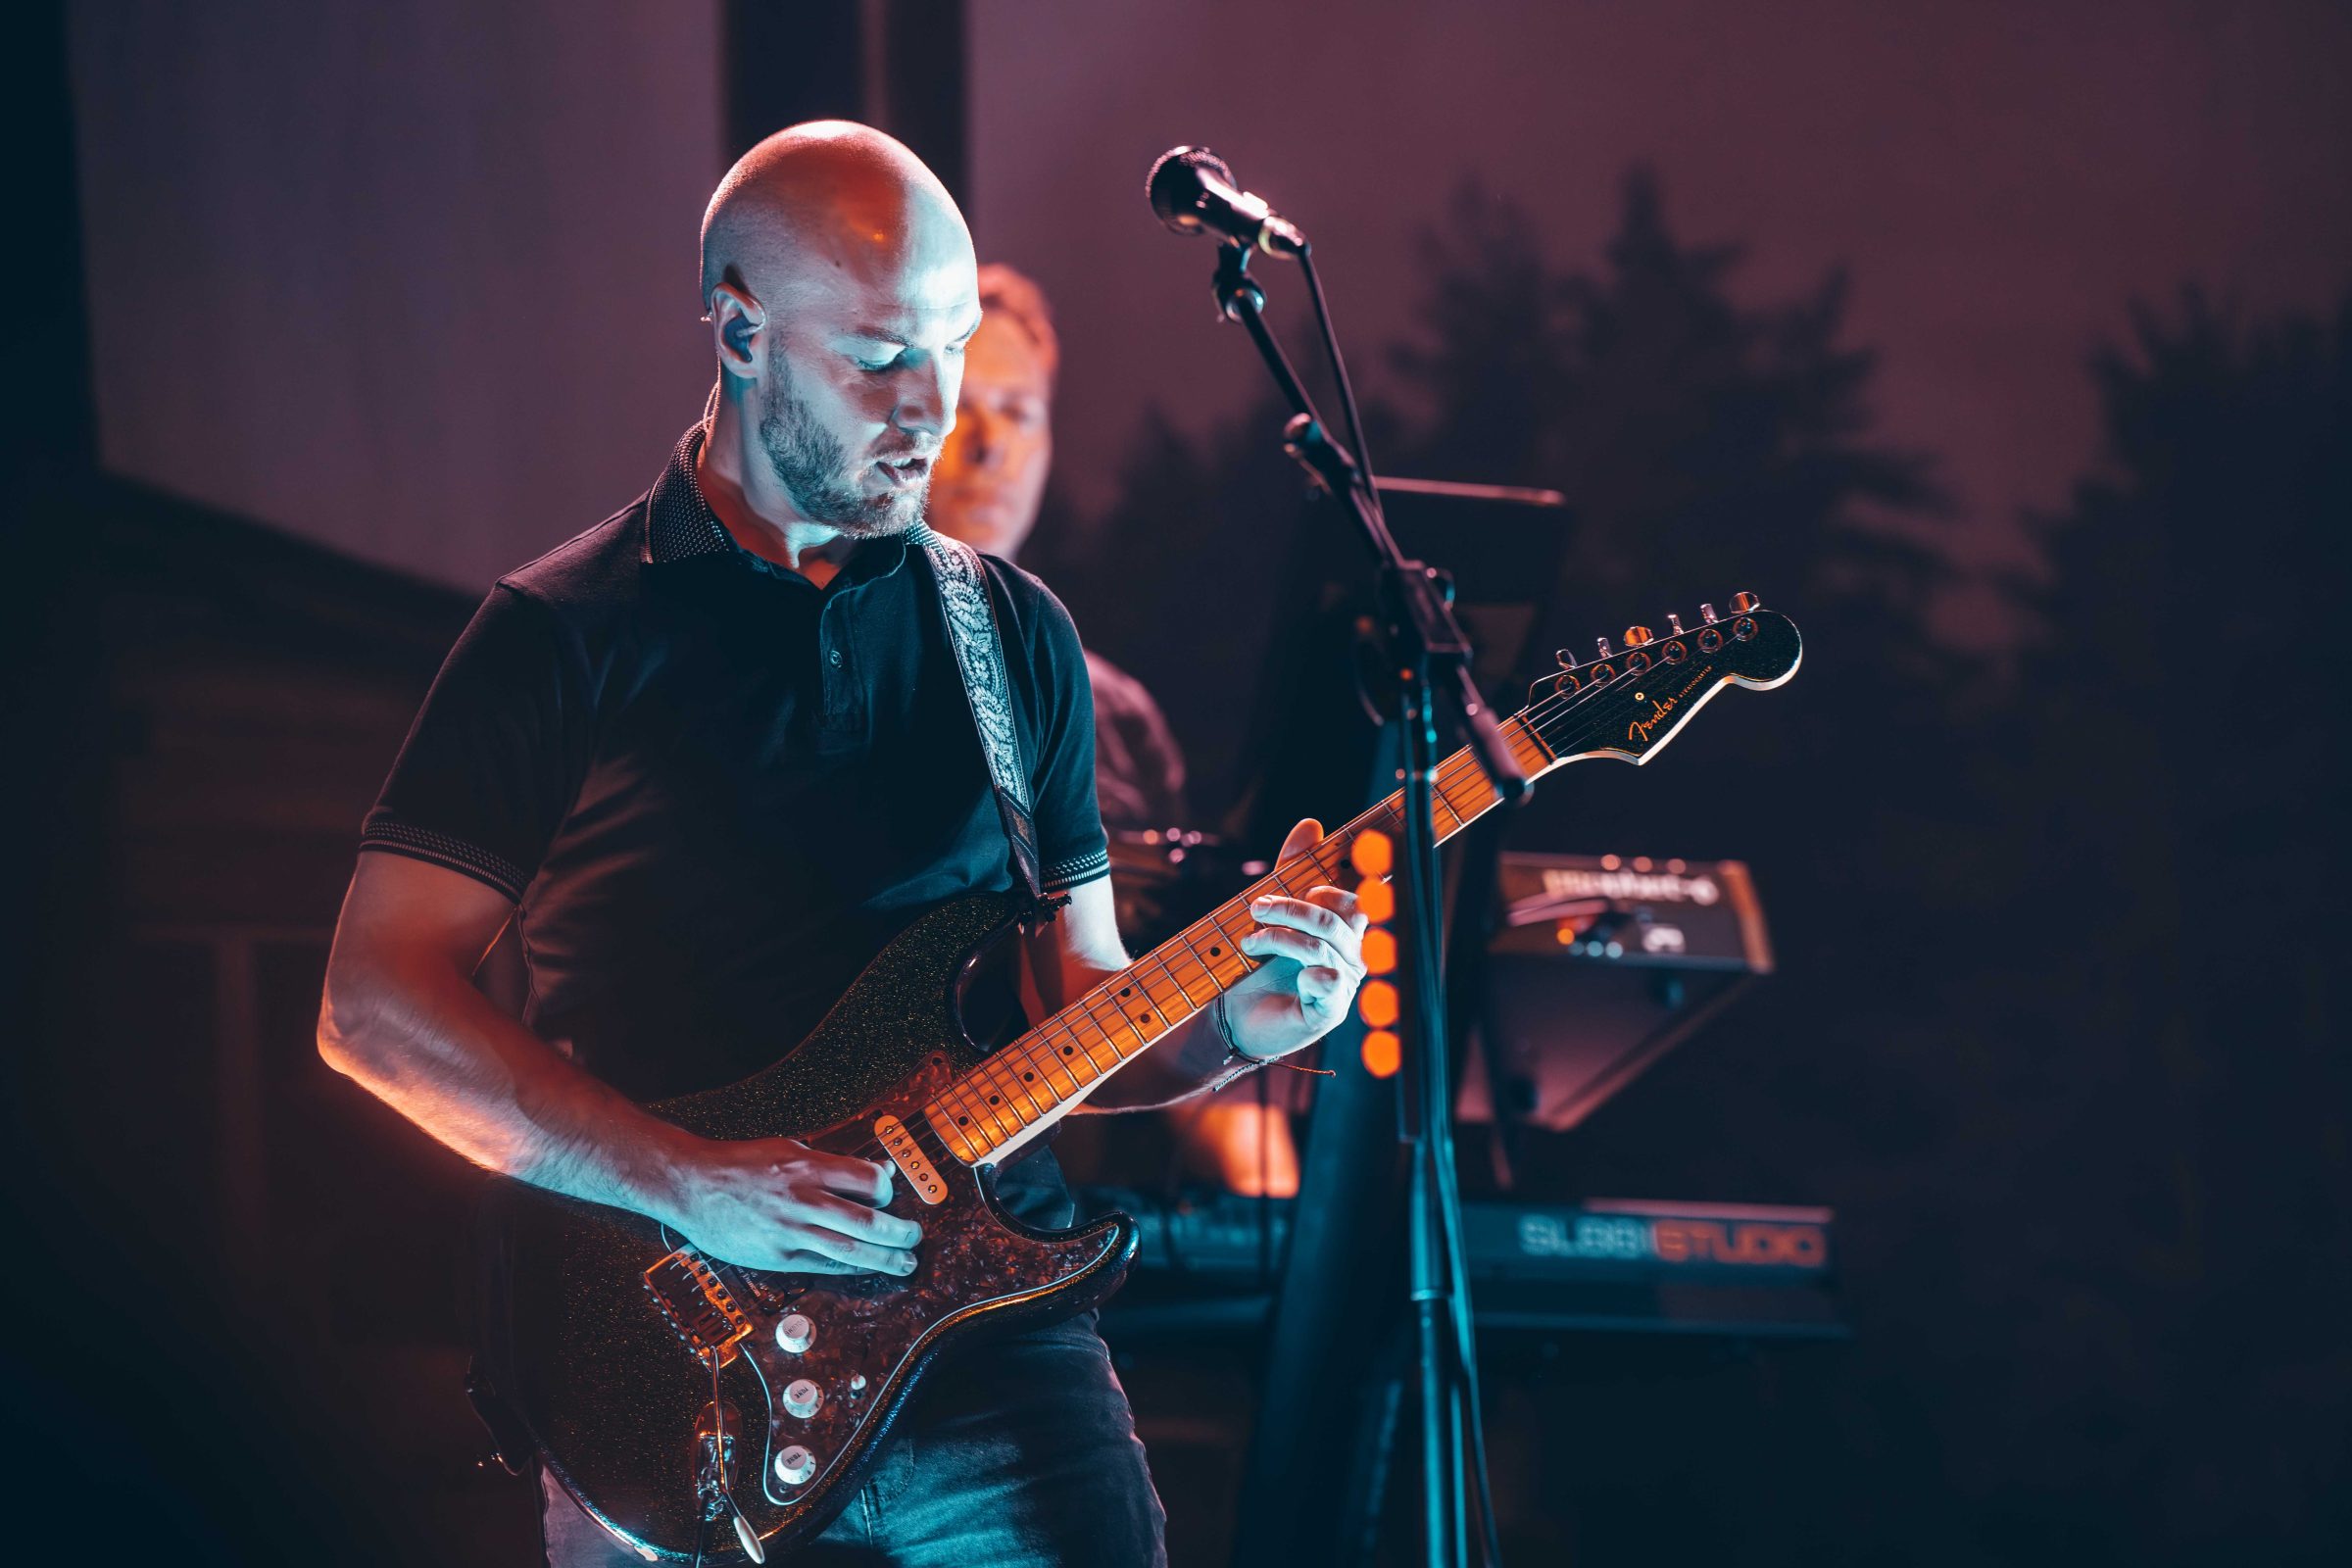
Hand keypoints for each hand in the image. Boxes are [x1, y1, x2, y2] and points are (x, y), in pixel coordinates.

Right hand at [659, 1135, 920, 1275]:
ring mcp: (789, 1230)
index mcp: (807, 1166)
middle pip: (865, 1221)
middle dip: (898, 1233)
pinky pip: (822, 1265)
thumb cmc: (739, 1164)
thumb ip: (832, 1161)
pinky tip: (865, 1269)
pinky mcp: (776, 1255)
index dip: (886, 1191)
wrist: (691, 1185)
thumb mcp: (788, 1148)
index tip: (889, 1197)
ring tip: (905, 1263)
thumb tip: (878, 1170)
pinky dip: (849, 1268)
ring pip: (849, 1249)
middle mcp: (802, 1198)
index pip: (866, 1180)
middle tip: (915, 1237)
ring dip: (884, 1259)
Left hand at [1224, 819, 1368, 1061]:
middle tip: (1257, 908)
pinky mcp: (1331, 1010)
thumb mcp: (1272, 912)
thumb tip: (1312, 824)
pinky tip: (1278, 972)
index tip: (1301, 888)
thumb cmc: (1257, 966)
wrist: (1233, 1018)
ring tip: (1249, 941)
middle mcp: (1353, 956)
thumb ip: (1291, 870)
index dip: (1332, 887)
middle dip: (1292, 907)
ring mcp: (1345, 985)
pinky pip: (1328, 979)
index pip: (1356, 899)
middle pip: (1337, 917)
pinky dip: (1301, 971)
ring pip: (1322, 944)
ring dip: (1278, 936)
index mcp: (1344, 931)